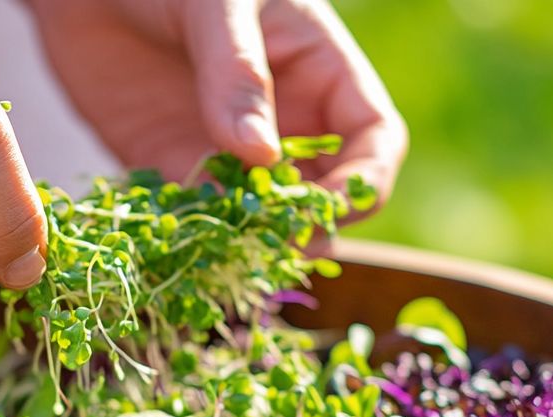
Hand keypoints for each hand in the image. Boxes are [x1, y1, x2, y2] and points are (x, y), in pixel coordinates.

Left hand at [29, 0, 406, 212]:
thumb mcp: (216, 5)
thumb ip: (237, 74)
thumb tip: (262, 157)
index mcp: (321, 73)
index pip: (373, 139)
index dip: (364, 181)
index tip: (332, 209)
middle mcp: (286, 122)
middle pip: (325, 194)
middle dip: (310, 226)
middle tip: (280, 248)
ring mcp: (233, 153)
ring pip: (265, 218)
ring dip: (254, 243)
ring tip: (233, 256)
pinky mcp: (179, 171)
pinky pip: (202, 218)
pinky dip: (200, 240)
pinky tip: (187, 248)